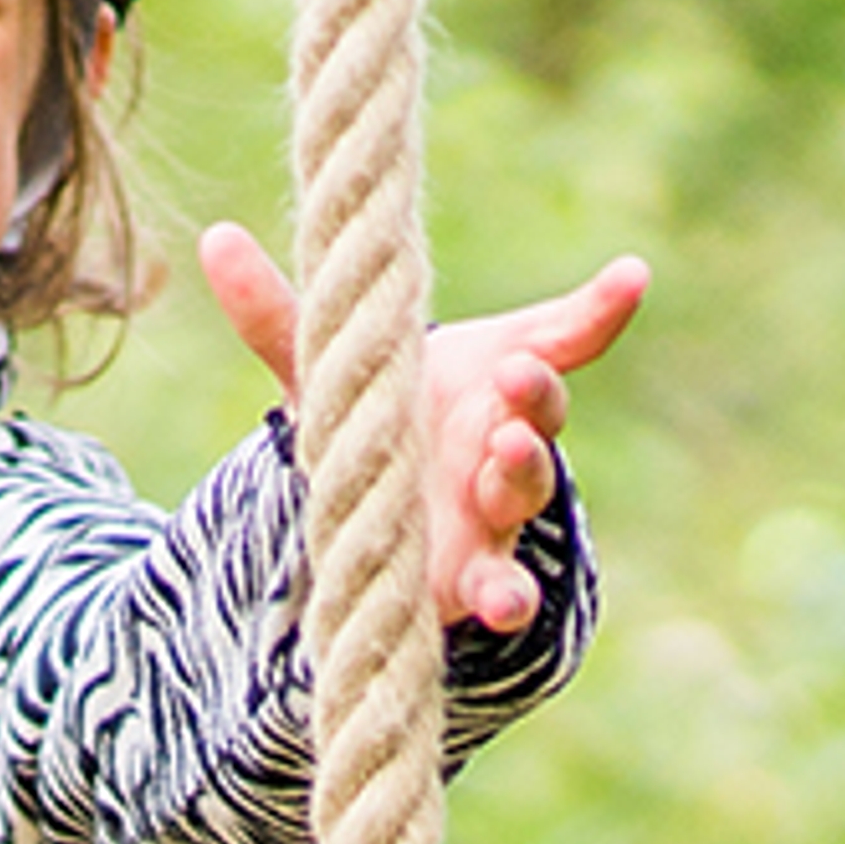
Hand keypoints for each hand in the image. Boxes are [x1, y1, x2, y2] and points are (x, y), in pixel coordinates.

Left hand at [201, 224, 642, 634]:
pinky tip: (506, 604)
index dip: (597, 309)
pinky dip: (512, 596)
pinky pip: (506, 588)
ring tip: (508, 446)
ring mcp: (497, 512)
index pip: (557, 337)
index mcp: (492, 381)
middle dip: (533, 394)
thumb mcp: (328, 375)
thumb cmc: (381, 425)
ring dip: (522, 471)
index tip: (631, 279)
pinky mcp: (477, 578)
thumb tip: (213, 239)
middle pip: (540, 412)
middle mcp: (506, 441)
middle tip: (517, 373)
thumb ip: (279, 317)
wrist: (384, 518)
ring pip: (526, 490)